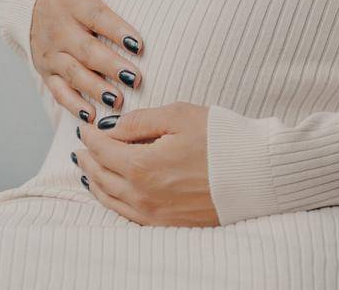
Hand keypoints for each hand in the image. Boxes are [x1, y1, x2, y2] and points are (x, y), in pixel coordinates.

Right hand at [29, 0, 153, 121]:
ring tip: (118, 101)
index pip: (95, 16)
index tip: (139, 44)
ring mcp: (49, 51)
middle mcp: (57, 27)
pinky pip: (58, 91)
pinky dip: (74, 105)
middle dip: (109, 66)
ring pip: (72, 73)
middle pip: (85, 49)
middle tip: (135, 78)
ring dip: (94, 89)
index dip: (116, 30)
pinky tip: (92, 117)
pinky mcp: (45, 70)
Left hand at [74, 101, 217, 226]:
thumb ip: (139, 122)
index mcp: (142, 166)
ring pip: (110, 199)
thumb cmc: (221, 138)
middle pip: (101, 175)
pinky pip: (127, 215)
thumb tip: (111, 127)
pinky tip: (110, 193)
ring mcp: (154, 214)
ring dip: (94, 181)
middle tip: (81, 145)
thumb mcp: (178, 116)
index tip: (86, 125)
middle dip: (88, 158)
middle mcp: (143, 195)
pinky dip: (111, 201)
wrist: (257, 173)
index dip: (90, 135)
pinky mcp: (168, 224)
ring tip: (87, 168)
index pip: (102, 149)